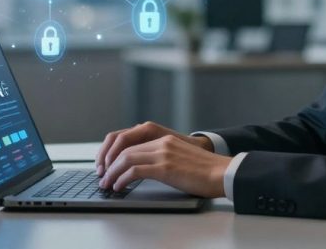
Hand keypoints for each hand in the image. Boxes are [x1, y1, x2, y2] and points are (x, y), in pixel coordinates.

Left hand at [96, 121, 212, 176]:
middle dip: (109, 164)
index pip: (130, 142)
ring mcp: (163, 153)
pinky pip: (134, 171)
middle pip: (124, 149)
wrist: (222, 173)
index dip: (114, 154)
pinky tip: (119, 187)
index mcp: (164, 139)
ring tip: (107, 184)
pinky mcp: (165, 167)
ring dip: (112, 173)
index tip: (107, 167)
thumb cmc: (204, 171)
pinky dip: (122, 179)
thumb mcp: (180, 158)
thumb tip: (143, 170)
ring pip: (126, 159)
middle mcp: (161, 142)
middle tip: (103, 177)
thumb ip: (163, 158)